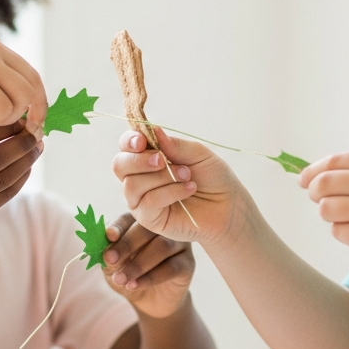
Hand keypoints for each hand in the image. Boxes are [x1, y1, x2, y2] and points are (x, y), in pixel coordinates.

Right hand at [0, 120, 40, 224]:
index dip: (6, 126)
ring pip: (2, 180)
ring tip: (37, 148)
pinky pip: (3, 196)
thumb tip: (15, 120)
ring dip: (25, 162)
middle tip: (37, 132)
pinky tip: (27, 166)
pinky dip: (20, 179)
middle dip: (21, 145)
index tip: (24, 119)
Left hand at [101, 214, 194, 318]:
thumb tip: (102, 247)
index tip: (108, 236)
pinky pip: (172, 267)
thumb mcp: (114, 267)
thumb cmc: (129, 275)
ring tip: (121, 280)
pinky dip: (151, 277)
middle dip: (127, 245)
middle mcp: (164, 228)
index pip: (130, 218)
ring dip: (137, 264)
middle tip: (110, 260)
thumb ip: (109, 255)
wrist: (150, 302)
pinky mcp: (188, 263)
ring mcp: (179, 244)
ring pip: (162, 246)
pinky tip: (134, 285)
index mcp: (142, 223)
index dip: (119, 226)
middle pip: (148, 229)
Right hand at [112, 128, 246, 248]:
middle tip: (162, 159)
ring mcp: (142, 199)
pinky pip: (148, 202)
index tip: (142, 141)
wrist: (229, 206)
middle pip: (119, 165)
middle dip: (138, 160)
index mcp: (149, 158)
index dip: (129, 141)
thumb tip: (153, 130)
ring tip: (187, 175)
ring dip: (161, 177)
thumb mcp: (198, 154)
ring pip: (132, 184)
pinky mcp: (149, 218)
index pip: (126, 146)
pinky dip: (169, 192)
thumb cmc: (213, 178)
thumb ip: (175, 145)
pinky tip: (189, 188)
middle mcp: (140, 178)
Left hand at [299, 150, 348, 268]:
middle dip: (315, 194)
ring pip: (326, 210)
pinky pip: (338, 232)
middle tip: (322, 202)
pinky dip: (345, 233)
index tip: (304, 181)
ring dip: (331, 216)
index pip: (331, 163)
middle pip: (322, 185)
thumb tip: (314, 176)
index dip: (312, 172)